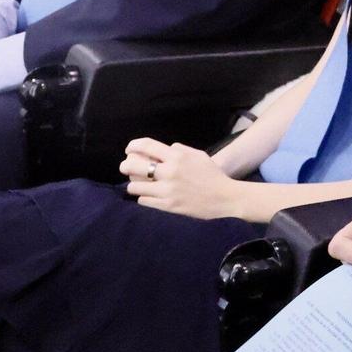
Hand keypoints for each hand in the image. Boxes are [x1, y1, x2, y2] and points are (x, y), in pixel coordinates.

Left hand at [120, 138, 243, 218]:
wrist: (225, 197)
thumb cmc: (212, 175)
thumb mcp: (199, 155)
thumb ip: (180, 149)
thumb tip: (165, 148)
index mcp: (177, 156)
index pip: (146, 145)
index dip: (133, 146)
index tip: (129, 149)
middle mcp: (170, 171)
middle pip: (134, 166)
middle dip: (125, 166)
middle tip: (126, 168)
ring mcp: (167, 190)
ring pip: (135, 187)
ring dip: (134, 185)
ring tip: (140, 185)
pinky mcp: (167, 206)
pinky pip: (144, 201)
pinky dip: (144, 198)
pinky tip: (150, 196)